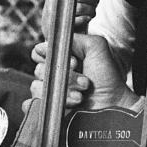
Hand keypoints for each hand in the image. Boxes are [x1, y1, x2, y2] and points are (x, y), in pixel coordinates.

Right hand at [24, 34, 139, 113]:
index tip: (74, 61)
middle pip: (39, 70)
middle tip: (84, 81)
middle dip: (64, 75)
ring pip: (37, 86)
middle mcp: (54, 74)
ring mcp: (50, 92)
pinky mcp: (49, 109)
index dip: (52, 56)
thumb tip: (45, 44)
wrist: (113, 105)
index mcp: (61, 59)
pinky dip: (48, 102)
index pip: (40, 52)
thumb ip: (75, 38)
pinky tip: (69, 102)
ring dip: (62, 90)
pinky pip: (32, 104)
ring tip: (82, 95)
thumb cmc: (107, 76)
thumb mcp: (96, 47)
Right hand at [41, 0, 97, 38]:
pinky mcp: (59, 23)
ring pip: (81, 7)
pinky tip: (86, 18)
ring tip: (91, 12)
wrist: (54, 32)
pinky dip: (86, 19)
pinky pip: (78, 19)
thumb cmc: (67, 8)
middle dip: (93, 1)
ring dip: (91, 11)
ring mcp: (55, 11)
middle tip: (94, 5)